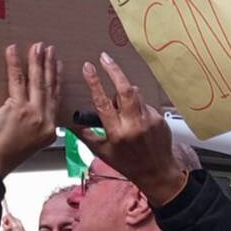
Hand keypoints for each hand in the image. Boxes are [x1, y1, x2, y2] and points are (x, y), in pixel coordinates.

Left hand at [0, 43, 61, 177]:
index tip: (58, 66)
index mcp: (50, 130)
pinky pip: (17, 81)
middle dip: (50, 66)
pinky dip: (15, 64)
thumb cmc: (4, 156)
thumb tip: (25, 108)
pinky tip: (13, 51)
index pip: (56, 99)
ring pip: (38, 82)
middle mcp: (46, 120)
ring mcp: (34, 114)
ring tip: (39, 46)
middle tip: (51, 50)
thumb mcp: (27, 142)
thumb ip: (32, 125)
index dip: (57, 80)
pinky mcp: (18, 108)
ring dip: (38, 61)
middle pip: (50, 87)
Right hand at [2, 214, 32, 230]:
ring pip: (3, 230)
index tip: (5, 222)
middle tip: (11, 230)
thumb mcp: (15, 225)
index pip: (6, 216)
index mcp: (15, 221)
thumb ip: (11, 219)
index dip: (4, 219)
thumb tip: (8, 212)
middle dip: (6, 228)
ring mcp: (10, 230)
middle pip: (3, 223)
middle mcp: (12, 225)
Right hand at [72, 52, 185, 205]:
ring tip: (119, 103)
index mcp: (116, 133)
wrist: (157, 172)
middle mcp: (133, 125)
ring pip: (135, 94)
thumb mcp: (102, 152)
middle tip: (105, 57)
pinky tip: (136, 120)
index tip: (89, 67)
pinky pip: (145, 104)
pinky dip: (137, 106)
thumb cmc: (127, 164)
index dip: (95, 83)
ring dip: (125, 92)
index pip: (103, 102)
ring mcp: (148, 120)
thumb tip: (70, 122)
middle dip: (114, 71)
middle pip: (124, 90)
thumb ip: (86, 135)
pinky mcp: (159, 118)